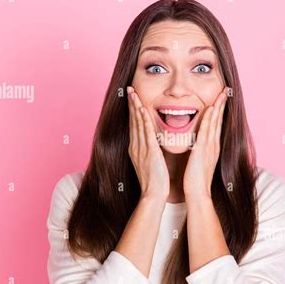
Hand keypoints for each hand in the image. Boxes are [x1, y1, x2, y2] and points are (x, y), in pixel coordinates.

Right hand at [127, 86, 169, 200]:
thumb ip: (150, 151)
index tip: (132, 99)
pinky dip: (143, 119)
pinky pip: (146, 132)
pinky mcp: (149, 151)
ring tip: (133, 93)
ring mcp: (141, 148)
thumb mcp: (149, 163)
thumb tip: (153, 144)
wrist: (153, 194)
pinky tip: (142, 109)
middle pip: (132, 121)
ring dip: (135, 107)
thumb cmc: (155, 181)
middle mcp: (136, 146)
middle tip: (129, 89)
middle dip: (131, 104)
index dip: (132, 111)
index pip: (134, 126)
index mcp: (136, 149)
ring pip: (137, 123)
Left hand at [183, 87, 229, 199]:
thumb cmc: (196, 180)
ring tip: (222, 94)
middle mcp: (214, 145)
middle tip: (226, 90)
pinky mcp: (203, 150)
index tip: (221, 99)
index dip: (219, 111)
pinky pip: (207, 130)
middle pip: (219, 121)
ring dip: (218, 107)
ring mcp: (210, 147)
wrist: (198, 193)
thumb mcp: (199, 162)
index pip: (216, 125)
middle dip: (222, 105)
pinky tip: (211, 108)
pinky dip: (209, 119)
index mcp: (212, 147)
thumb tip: (196, 145)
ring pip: (215, 123)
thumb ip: (199, 151)